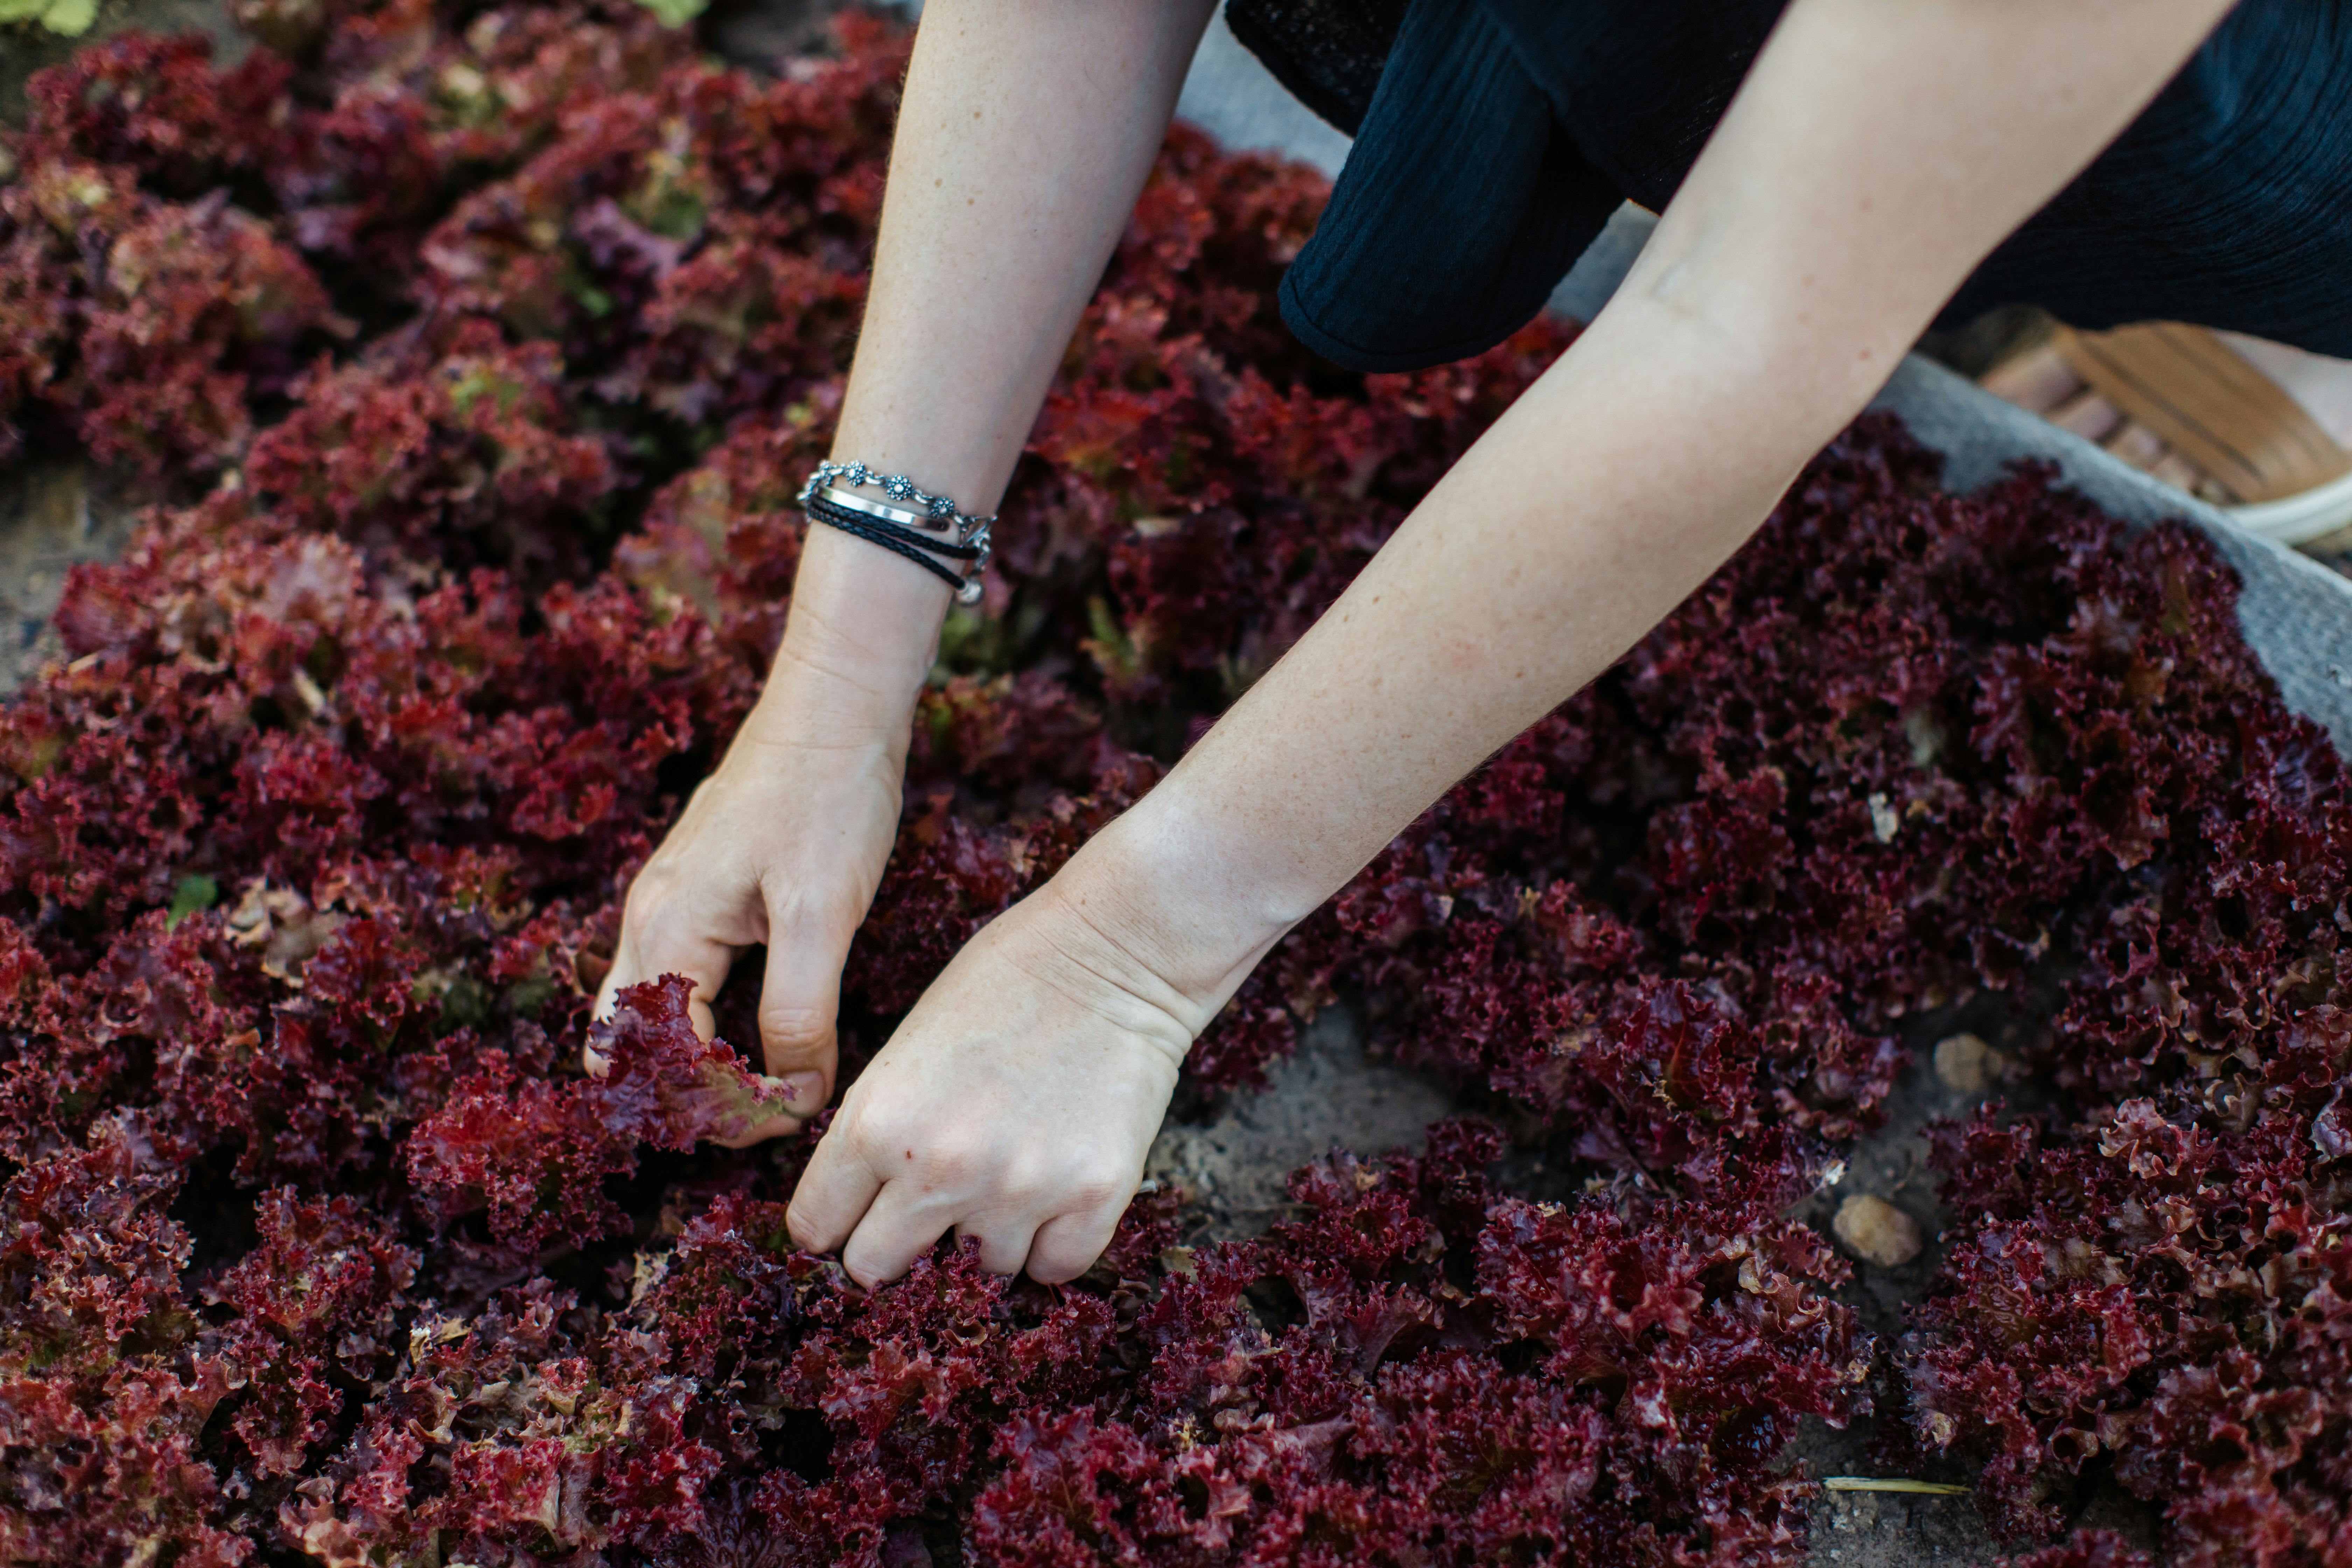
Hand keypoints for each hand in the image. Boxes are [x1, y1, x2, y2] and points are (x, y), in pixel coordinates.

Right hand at [596, 665, 909, 1138]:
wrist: (832, 710)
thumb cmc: (828, 799)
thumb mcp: (823, 912)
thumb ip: (800, 1009)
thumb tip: (795, 1089)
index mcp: (666, 931)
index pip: (663, 1061)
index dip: (727, 1103)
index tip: (798, 1106)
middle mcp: (646, 922)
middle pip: (621, 1052)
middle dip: (684, 1098)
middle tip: (766, 1109)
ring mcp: (663, 907)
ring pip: (641, 1020)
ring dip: (691, 1065)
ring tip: (768, 1083)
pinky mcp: (694, 897)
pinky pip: (672, 984)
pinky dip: (703, 1026)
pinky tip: (762, 1031)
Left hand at [783, 859, 1213, 1285]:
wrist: (1113, 956)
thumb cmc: (1003, 984)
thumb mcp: (904, 1051)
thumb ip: (877, 1134)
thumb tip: (863, 1210)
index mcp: (877, 1125)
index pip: (817, 1228)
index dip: (833, 1222)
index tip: (854, 1214)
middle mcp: (940, 1170)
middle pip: (879, 1268)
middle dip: (895, 1245)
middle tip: (926, 1210)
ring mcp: (1020, 1191)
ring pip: (978, 1274)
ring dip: (984, 1239)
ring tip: (1008, 1174)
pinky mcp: (1093, 1198)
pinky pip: (1053, 1267)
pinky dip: (1050, 1243)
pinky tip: (1054, 1191)